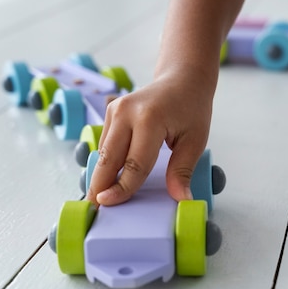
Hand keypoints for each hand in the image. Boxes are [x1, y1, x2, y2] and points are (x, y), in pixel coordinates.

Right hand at [86, 71, 212, 205]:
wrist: (182, 79)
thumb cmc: (191, 109)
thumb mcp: (195, 140)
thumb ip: (183, 171)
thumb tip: (180, 199)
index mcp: (149, 119)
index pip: (133, 164)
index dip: (121, 188)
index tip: (108, 206)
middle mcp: (126, 113)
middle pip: (108, 158)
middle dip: (99, 185)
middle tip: (92, 209)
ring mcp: (115, 110)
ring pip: (102, 152)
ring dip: (100, 175)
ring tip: (99, 198)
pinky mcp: (110, 111)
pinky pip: (105, 143)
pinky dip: (106, 161)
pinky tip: (107, 178)